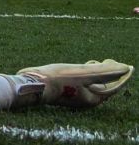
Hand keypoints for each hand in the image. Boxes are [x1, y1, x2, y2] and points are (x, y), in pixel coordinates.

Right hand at [17, 60, 132, 108]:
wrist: (34, 84)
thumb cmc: (59, 80)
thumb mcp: (84, 73)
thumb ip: (106, 72)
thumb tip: (125, 68)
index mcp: (93, 98)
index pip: (114, 87)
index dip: (122, 75)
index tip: (127, 65)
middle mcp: (85, 98)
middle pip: (104, 86)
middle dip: (109, 73)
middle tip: (109, 61)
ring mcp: (75, 94)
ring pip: (92, 83)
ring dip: (96, 72)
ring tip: (95, 62)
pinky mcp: (66, 88)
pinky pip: (81, 81)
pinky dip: (85, 73)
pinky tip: (80, 66)